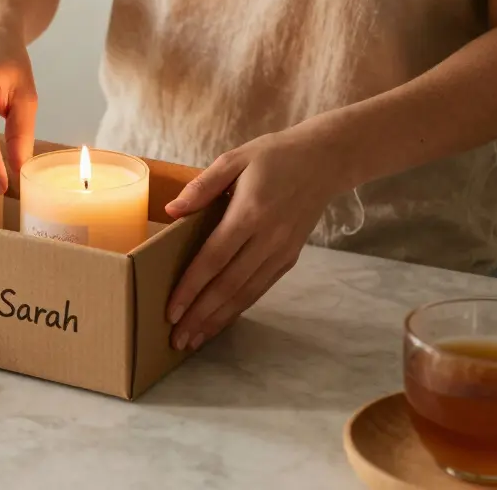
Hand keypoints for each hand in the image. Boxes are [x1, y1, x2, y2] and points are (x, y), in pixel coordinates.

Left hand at [164, 126, 346, 350]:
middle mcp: (268, 238)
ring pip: (246, 293)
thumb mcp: (235, 159)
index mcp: (250, 213)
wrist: (325, 161)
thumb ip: (202, 186)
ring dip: (218, 319)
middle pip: (228, 285)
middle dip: (200, 315)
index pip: (214, 258)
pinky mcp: (290, 258)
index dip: (191, 287)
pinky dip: (239, 308)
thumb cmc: (274, 156)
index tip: (171, 310)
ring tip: (194, 340)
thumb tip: (171, 211)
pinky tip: (220, 320)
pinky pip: (260, 288)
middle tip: (177, 339)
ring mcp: (281, 251)